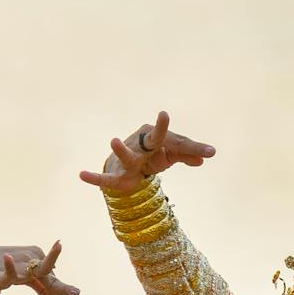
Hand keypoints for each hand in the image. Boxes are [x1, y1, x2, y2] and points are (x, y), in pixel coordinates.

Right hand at [80, 110, 216, 193]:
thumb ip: (186, 155)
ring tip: (113, 141)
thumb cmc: (153, 156)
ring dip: (120, 150)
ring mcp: (129, 159)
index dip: (194, 149)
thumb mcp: (171, 155)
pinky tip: (82, 175)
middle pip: (155, 139)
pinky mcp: (118, 176)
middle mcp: (142, 145)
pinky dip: (94, 178)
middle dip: (160, 129)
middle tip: (164, 115)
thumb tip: (204, 158)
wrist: (128, 166)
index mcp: (158, 139)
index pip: (179, 143)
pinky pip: (105, 178)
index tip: (211, 152)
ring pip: (126, 155)